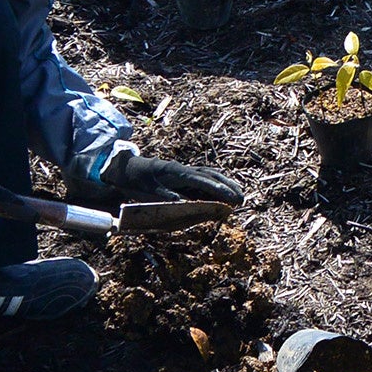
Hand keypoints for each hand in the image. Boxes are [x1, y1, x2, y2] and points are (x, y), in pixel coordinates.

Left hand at [101, 149, 244, 204]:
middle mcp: (185, 169)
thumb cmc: (138, 181)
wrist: (130, 168)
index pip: (202, 181)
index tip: (231, 199)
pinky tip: (224, 191)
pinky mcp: (185, 175)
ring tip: (239, 195)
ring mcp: (186, 171)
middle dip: (228, 186)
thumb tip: (182, 203)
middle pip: (211, 175)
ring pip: (210, 175)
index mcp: (176, 173)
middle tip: (241, 199)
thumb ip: (165, 196)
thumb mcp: (149, 190)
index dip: (217, 190)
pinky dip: (217, 184)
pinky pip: (205, 178)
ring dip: (226, 184)